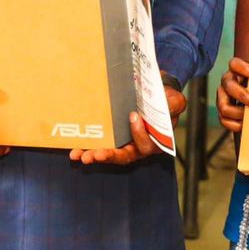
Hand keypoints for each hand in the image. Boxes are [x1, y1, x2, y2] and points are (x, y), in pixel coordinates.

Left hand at [68, 86, 184, 165]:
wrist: (153, 94)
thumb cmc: (164, 98)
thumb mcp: (174, 99)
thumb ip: (174, 103)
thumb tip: (169, 104)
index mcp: (156, 139)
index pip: (147, 144)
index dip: (140, 133)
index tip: (133, 117)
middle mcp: (139, 147)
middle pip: (126, 156)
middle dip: (110, 155)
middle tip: (96, 154)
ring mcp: (125, 144)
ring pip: (110, 155)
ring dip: (95, 155)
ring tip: (80, 155)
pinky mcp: (112, 140)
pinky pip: (100, 147)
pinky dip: (87, 149)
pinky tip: (74, 150)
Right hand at [217, 57, 248, 134]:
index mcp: (235, 70)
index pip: (234, 64)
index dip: (244, 69)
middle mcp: (227, 82)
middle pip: (229, 86)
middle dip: (244, 96)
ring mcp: (222, 97)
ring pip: (224, 106)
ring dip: (239, 113)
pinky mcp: (222, 112)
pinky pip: (223, 120)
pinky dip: (235, 124)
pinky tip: (245, 125)